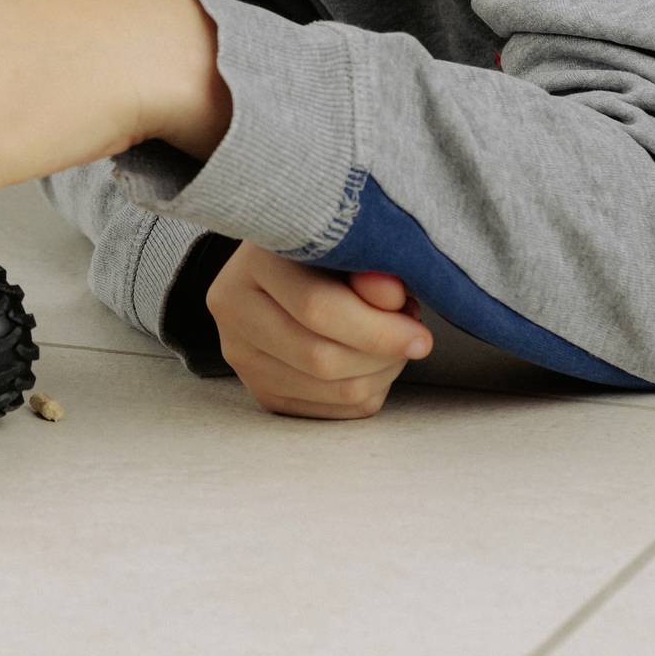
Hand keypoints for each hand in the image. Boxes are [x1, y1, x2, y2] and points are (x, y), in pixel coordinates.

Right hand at [205, 249, 431, 418]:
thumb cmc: (331, 251)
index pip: (316, 308)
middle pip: (320, 358)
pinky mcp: (260, 389)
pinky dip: (367, 392)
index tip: (421, 335)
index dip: (377, 329)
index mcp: (254, 261)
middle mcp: (233, 309)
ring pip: (329, 390)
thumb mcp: (353, 244)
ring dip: (381, 375)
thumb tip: (392, 297)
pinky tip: (374, 363)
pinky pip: (331, 412)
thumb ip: (372, 264)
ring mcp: (240, 355)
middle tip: (414, 338)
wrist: (293, 268)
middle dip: (382, 356)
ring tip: (395, 345)